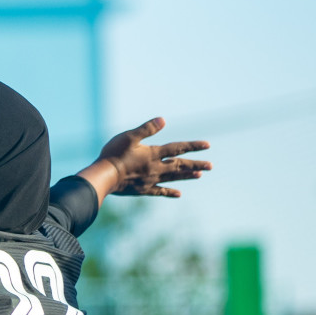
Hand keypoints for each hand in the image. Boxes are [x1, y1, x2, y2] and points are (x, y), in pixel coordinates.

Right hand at [77, 117, 211, 202]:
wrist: (104, 177)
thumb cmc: (114, 155)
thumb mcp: (128, 137)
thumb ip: (147, 129)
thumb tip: (163, 120)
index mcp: (153, 154)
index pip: (177, 148)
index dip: (192, 146)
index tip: (207, 145)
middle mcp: (155, 167)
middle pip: (179, 165)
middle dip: (196, 164)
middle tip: (211, 166)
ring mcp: (150, 180)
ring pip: (173, 178)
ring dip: (187, 176)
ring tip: (199, 175)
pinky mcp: (143, 189)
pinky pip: (160, 191)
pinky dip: (169, 192)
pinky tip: (178, 194)